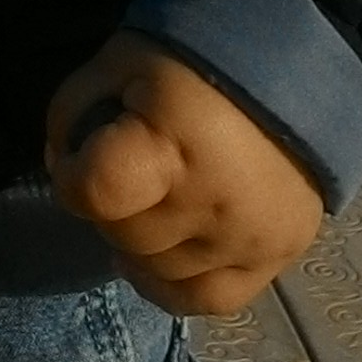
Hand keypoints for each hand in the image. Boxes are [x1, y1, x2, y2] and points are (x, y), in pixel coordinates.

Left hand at [45, 31, 324, 315]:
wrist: (298, 70)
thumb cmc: (197, 61)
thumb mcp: (121, 61)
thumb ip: (73, 112)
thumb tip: (63, 169)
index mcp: (175, 141)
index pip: (96, 192)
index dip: (73, 177)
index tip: (85, 156)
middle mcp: (215, 200)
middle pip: (124, 234)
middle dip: (110, 206)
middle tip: (128, 171)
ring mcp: (249, 237)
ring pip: (158, 270)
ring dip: (142, 241)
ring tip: (155, 201)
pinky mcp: (278, 257)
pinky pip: (208, 300)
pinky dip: (174, 284)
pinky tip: (164, 254)